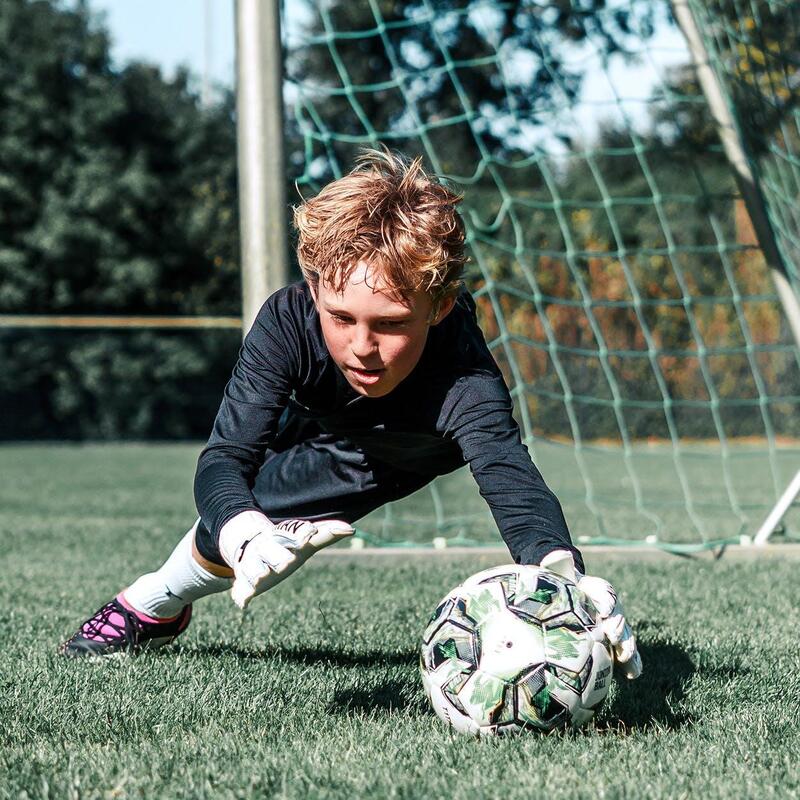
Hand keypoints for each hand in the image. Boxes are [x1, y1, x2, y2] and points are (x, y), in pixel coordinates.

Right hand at [225, 518, 353, 608]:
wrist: (248, 544)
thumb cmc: (285, 545)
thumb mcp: (304, 541)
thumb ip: (327, 533)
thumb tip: (352, 529)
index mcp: (284, 539)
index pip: (293, 535)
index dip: (300, 535)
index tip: (308, 536)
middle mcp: (267, 549)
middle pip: (274, 554)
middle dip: (280, 557)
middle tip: (286, 561)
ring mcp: (253, 564)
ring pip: (253, 569)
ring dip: (258, 572)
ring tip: (262, 575)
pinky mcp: (243, 582)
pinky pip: (240, 590)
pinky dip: (241, 596)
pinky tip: (243, 603)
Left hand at [539, 549, 641, 679]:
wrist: (567, 593)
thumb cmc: (560, 581)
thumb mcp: (556, 569)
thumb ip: (557, 562)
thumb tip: (560, 553)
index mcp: (594, 589)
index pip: (604, 592)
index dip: (605, 600)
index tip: (604, 610)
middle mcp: (608, 606)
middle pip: (618, 615)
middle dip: (617, 625)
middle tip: (613, 636)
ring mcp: (612, 623)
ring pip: (625, 635)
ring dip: (627, 646)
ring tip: (626, 658)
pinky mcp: (612, 641)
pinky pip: (623, 651)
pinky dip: (630, 662)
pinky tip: (633, 674)